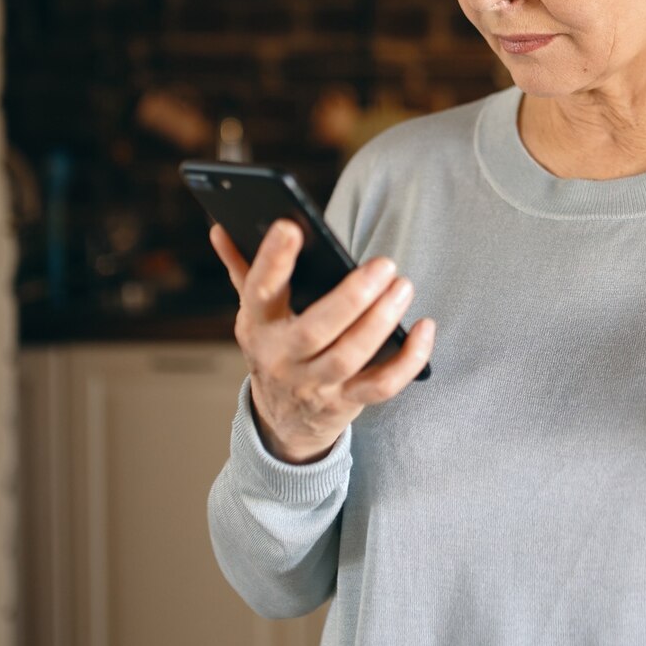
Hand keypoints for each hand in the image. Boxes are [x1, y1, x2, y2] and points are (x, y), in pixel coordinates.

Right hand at [209, 220, 435, 463]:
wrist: (283, 419)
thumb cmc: (276, 347)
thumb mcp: (254, 313)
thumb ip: (243, 269)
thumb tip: (221, 227)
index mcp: (257, 325)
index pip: (259, 290)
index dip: (272, 260)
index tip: (291, 226)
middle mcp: (282, 357)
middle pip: (314, 330)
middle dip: (351, 298)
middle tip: (384, 264)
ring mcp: (314, 383)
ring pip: (348, 357)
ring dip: (379, 322)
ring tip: (403, 287)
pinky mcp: (346, 402)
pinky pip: (381, 386)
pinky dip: (408, 360)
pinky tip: (425, 328)